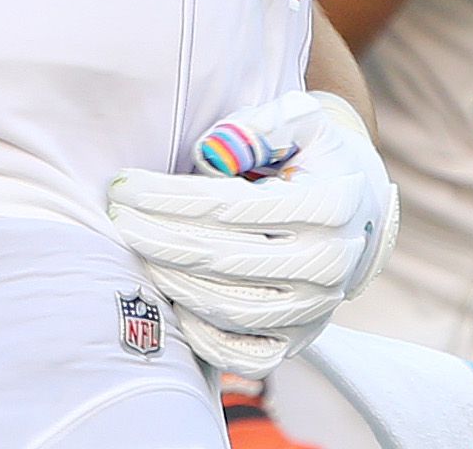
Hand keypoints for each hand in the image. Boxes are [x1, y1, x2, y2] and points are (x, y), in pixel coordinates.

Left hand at [107, 90, 398, 376]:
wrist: (358, 204)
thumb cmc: (311, 151)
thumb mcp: (297, 119)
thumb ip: (257, 126)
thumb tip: (210, 151)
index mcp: (329, 207)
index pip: (228, 207)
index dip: (167, 196)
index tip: (123, 185)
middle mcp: (328, 267)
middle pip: (220, 258)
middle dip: (155, 236)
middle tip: (114, 216)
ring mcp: (316, 310)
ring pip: (227, 308)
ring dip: (170, 279)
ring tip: (134, 247)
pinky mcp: (301, 339)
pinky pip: (245, 353)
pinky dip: (202, 335)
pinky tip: (170, 299)